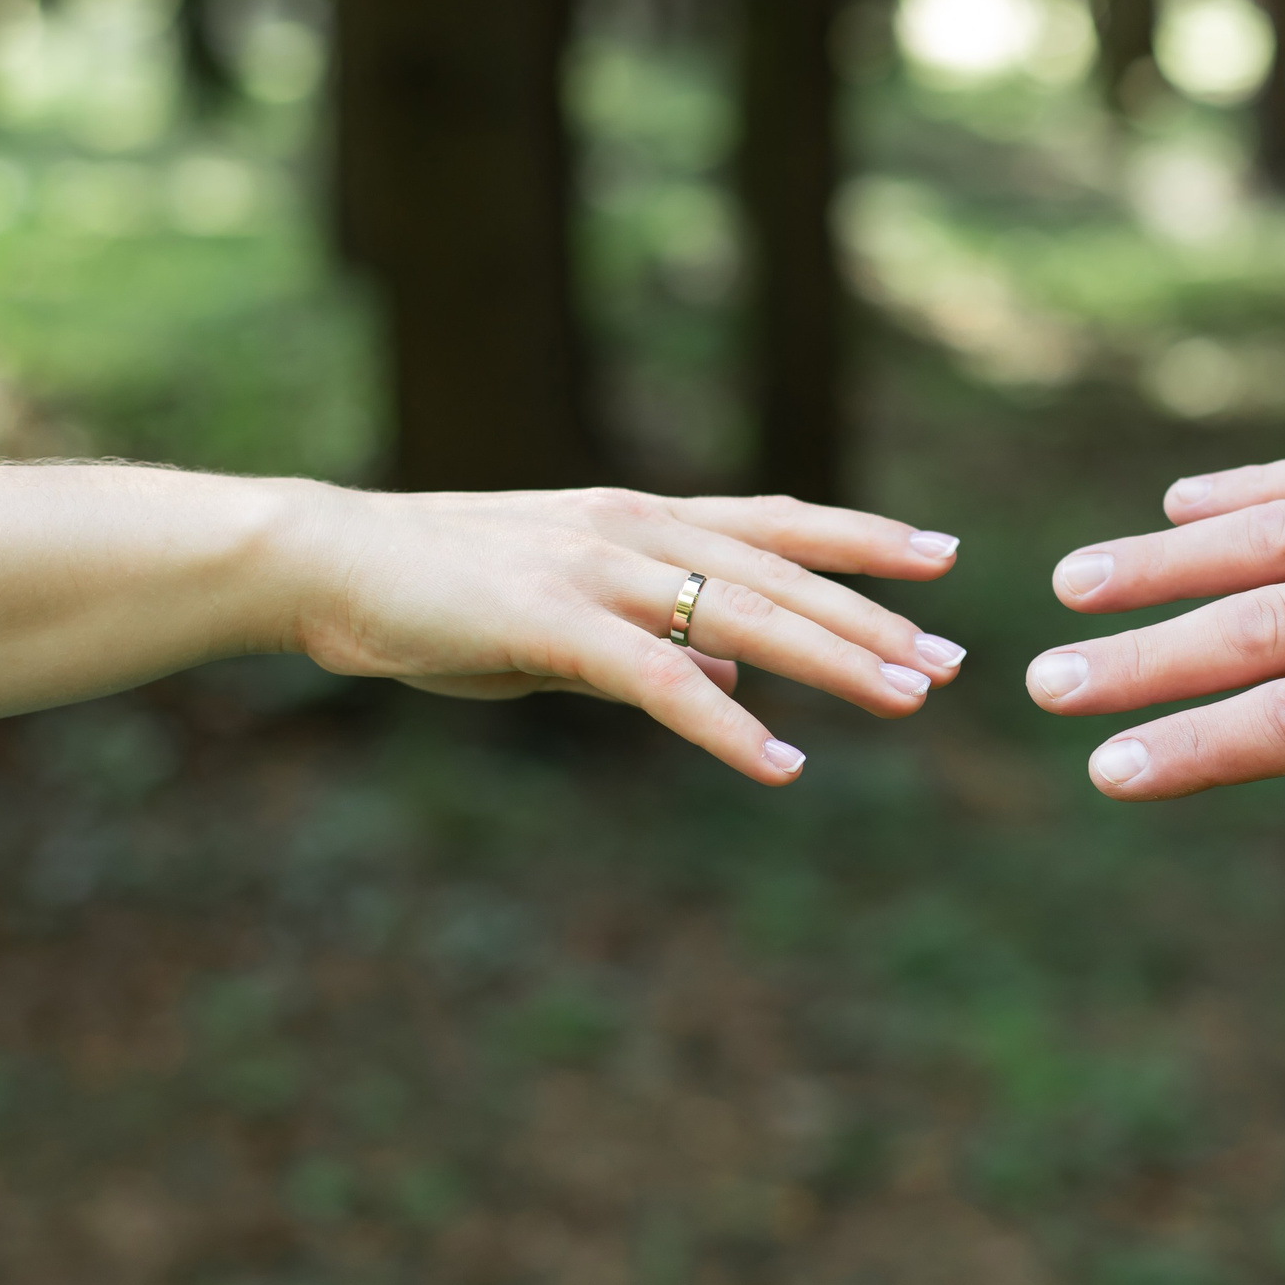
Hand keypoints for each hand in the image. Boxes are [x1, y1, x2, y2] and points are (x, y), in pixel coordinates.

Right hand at [289, 485, 965, 783]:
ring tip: (909, 696)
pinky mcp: (555, 624)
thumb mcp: (568, 613)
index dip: (864, 540)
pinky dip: (726, 725)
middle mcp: (636, 530)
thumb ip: (656, 640)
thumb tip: (734, 677)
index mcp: (642, 521)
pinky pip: (661, 680)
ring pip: (745, 615)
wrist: (329, 563)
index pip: (778, 524)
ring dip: (833, 659)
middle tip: (956, 658)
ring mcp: (599, 571)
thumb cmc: (441, 589)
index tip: (942, 557)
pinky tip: (780, 762)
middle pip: (784, 573)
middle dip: (877, 617)